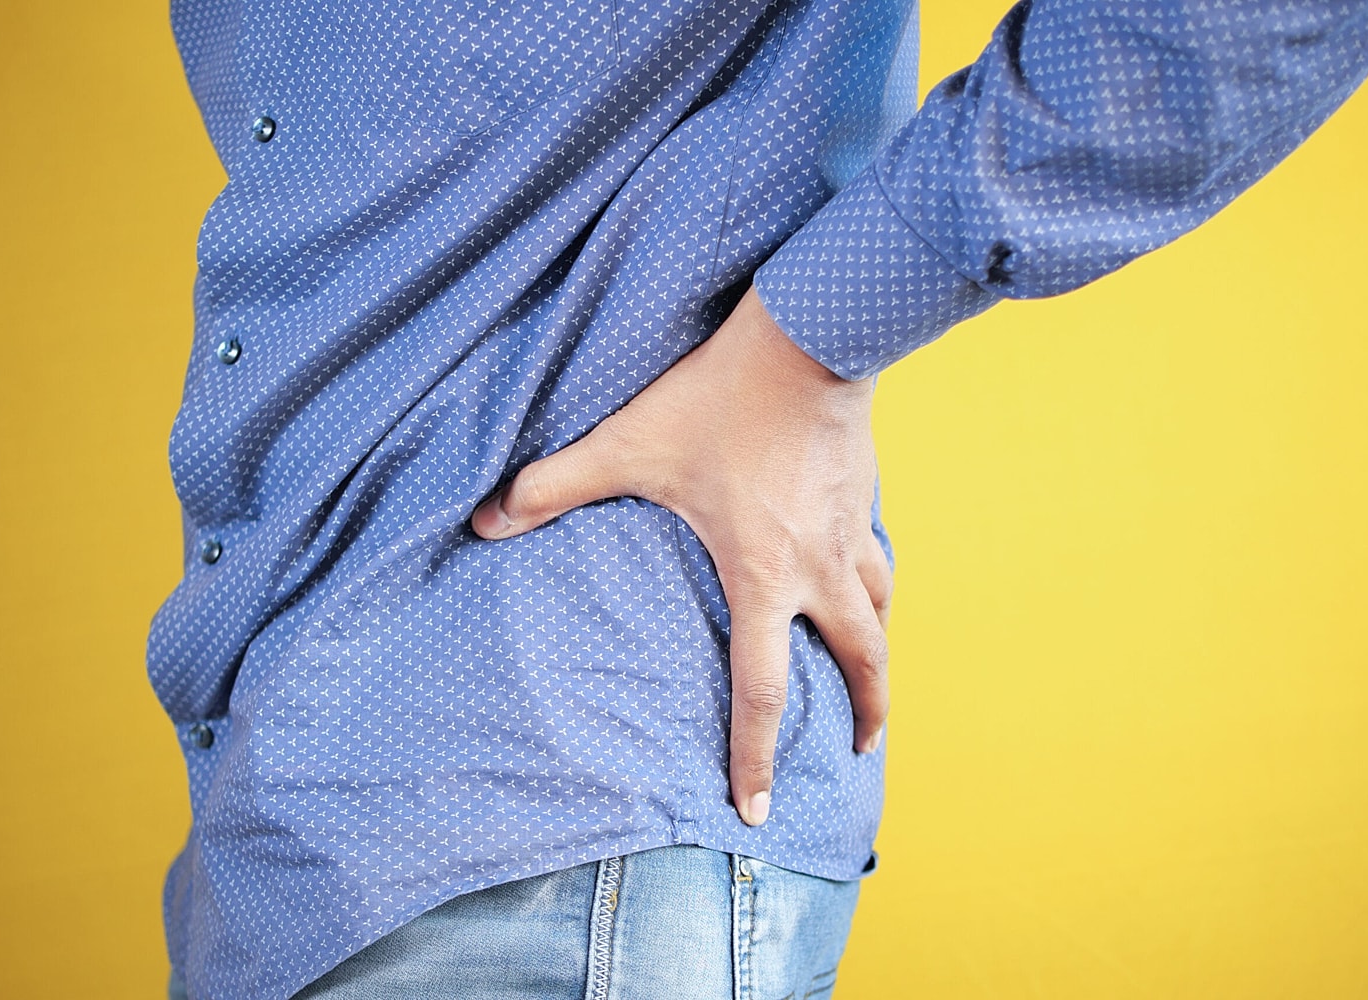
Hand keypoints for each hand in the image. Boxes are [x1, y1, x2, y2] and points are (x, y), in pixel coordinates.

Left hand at [471, 286, 890, 825]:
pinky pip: (879, 560)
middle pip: (864, 661)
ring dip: (880, 653)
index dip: (754, 756)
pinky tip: (862, 579)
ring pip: (883, 611)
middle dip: (867, 713)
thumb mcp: (631, 445)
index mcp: (762, 575)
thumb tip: (484, 521)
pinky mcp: (865, 496)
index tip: (756, 809)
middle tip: (859, 747)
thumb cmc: (721, 397)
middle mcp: (820, 567)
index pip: (764, 690)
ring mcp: (852, 532)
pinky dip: (877, 587)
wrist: (807, 336)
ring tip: (872, 673)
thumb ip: (554, 486)